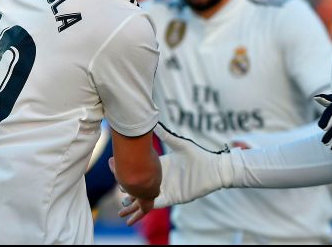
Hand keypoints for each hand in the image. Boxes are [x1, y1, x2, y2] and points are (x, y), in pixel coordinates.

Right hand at [115, 122, 233, 225]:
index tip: (118, 168)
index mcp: (162, 165)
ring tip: (122, 207)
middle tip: (117, 188)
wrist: (214, 170)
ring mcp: (167, 188)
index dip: (131, 169)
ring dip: (134, 202)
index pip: (143, 168)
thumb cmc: (199, 156)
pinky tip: (136, 208)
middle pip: (142, 184)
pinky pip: (156, 203)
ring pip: (146, 196)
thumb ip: (166, 135)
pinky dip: (146, 207)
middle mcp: (162, 178)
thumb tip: (154, 122)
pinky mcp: (173, 198)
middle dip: (129, 188)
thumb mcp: (180, 144)